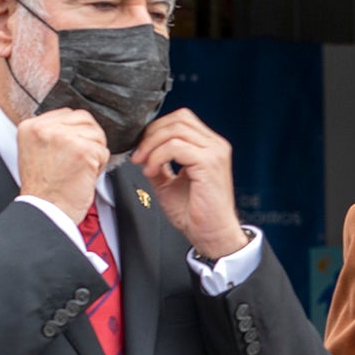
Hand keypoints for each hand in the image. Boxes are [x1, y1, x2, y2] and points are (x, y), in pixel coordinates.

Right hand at [15, 107, 108, 224]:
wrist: (45, 211)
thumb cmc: (43, 189)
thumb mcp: (34, 152)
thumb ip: (51, 134)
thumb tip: (75, 125)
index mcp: (30, 126)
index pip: (67, 114)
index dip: (77, 132)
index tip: (72, 150)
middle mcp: (44, 128)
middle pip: (85, 119)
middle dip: (89, 139)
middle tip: (80, 160)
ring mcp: (64, 137)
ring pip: (96, 134)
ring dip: (95, 153)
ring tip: (80, 169)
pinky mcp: (82, 150)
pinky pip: (103, 151)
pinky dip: (100, 166)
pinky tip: (85, 176)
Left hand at [131, 109, 250, 261]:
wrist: (211, 235)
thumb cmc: (196, 214)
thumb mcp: (169, 183)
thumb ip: (158, 164)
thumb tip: (142, 151)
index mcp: (209, 147)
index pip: (181, 120)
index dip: (156, 130)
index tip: (141, 150)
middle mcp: (216, 145)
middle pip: (178, 119)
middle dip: (152, 135)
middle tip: (139, 155)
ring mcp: (214, 153)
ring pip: (175, 130)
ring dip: (152, 146)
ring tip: (144, 165)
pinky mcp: (209, 163)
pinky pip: (175, 147)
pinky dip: (157, 157)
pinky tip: (152, 172)